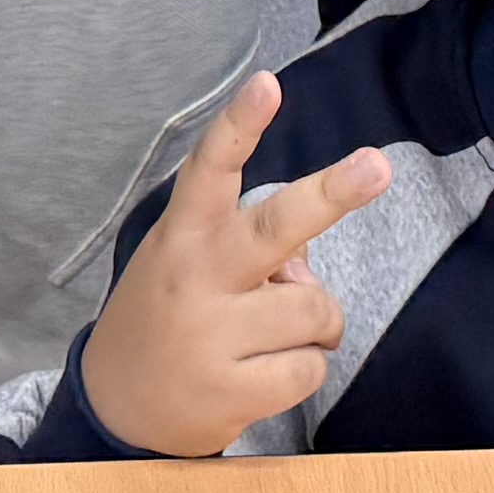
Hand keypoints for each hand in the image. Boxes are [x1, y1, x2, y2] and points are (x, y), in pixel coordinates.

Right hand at [77, 71, 398, 457]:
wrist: (115, 408)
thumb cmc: (167, 316)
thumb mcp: (191, 264)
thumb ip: (248, 244)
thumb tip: (309, 261)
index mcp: (183, 233)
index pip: (211, 168)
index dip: (240, 125)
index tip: (267, 84)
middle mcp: (196, 276)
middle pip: (275, 228)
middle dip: (332, 195)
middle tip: (378, 164)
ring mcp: (211, 337)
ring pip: (315, 310)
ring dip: (319, 325)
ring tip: (281, 335)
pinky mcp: (229, 392)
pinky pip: (309, 369)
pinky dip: (304, 369)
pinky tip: (265, 374)